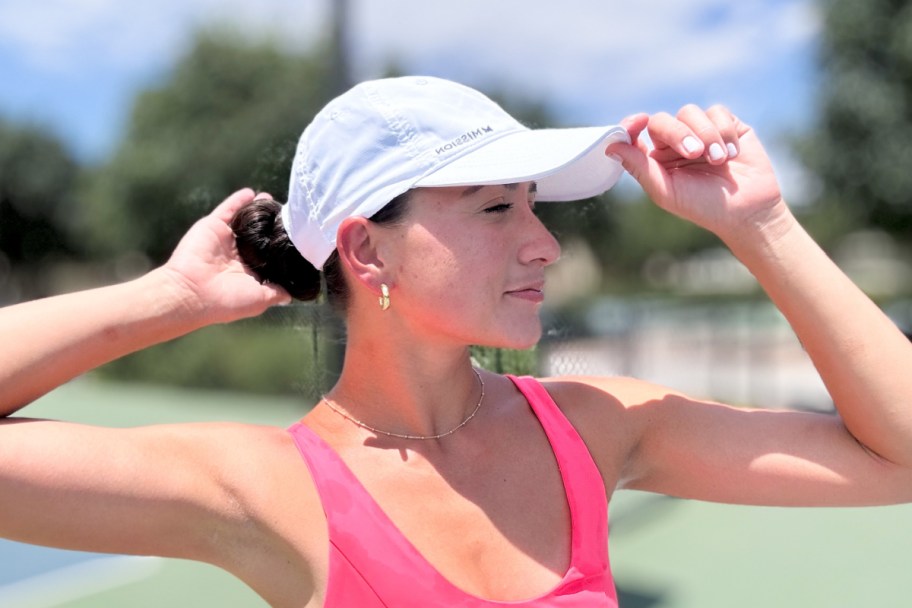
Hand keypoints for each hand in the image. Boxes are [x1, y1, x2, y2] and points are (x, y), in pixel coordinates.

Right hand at [161, 189, 290, 323]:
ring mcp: (224, 239)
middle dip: (269, 225)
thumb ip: (276, 293)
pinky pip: (227, 210)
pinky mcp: (213, 226)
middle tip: (285, 214)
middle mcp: (237, 254)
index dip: (279, 245)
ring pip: (243, 221)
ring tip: (270, 200)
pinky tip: (250, 193)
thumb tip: (292, 294)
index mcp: (248, 271)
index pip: (267, 254)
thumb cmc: (227, 300)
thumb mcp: (259, 300)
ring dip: (256, 210)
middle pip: (257, 234)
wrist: (192, 291)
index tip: (295, 236)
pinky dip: (238, 201)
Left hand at [608, 105, 786, 240]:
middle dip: (678, 133)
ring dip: (706, 134)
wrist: (747, 210)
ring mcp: (700, 131)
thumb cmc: (702, 206)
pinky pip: (718, 112)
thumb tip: (610, 147)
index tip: (640, 121)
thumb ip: (639, 168)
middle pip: (662, 121)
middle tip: (694, 153)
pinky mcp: (726, 125)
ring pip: (690, 112)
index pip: (636, 134)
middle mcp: (674, 142)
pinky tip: (731, 154)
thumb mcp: (666, 191)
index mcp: (655, 159)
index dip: (632, 124)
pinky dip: (724, 131)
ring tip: (719, 160)